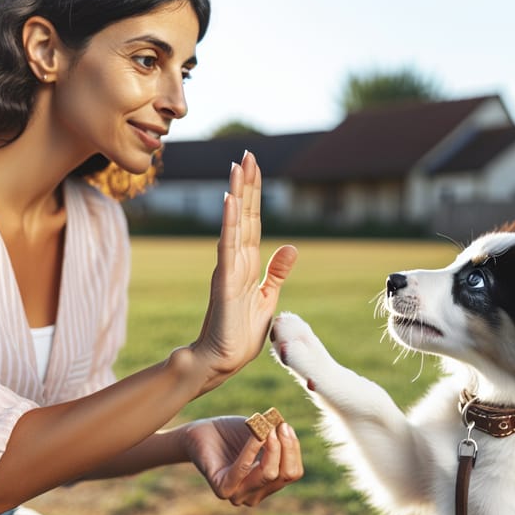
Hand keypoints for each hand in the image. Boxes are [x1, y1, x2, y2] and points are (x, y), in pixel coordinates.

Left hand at [181, 416, 302, 506]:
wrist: (201, 432)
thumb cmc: (231, 433)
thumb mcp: (261, 433)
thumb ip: (277, 436)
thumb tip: (288, 432)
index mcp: (268, 485)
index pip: (292, 473)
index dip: (293, 450)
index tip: (286, 426)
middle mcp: (255, 495)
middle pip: (284, 475)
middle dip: (286, 448)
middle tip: (279, 425)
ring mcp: (238, 495)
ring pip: (268, 474)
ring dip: (271, 447)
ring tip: (266, 426)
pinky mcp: (222, 489)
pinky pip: (243, 469)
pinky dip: (252, 449)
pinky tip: (256, 433)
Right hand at [191, 151, 297, 392]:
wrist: (223, 359)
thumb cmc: (242, 332)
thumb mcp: (267, 297)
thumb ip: (276, 273)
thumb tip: (291, 247)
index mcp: (247, 264)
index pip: (253, 223)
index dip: (255, 196)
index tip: (255, 168)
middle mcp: (236, 261)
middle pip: (243, 216)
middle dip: (247, 185)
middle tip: (248, 154)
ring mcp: (228, 269)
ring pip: (234, 225)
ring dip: (236, 195)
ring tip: (238, 166)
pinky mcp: (223, 282)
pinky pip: (227, 248)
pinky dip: (228, 224)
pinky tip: (229, 201)